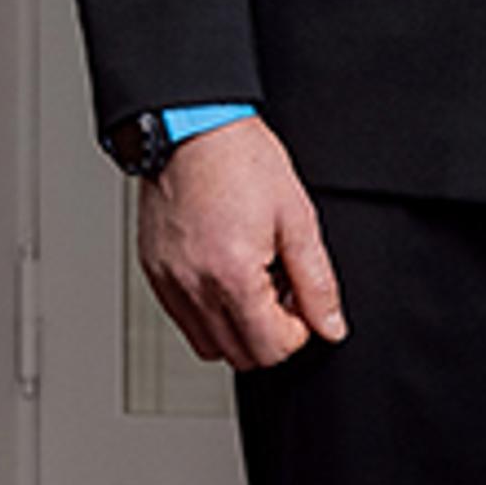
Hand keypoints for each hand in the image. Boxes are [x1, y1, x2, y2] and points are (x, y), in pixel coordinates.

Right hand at [136, 116, 347, 371]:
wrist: (190, 128)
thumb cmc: (241, 162)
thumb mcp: (297, 218)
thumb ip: (316, 282)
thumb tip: (331, 325)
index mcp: (234, 276)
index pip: (272, 348)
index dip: (298, 331)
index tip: (299, 300)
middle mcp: (195, 287)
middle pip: (241, 355)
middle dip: (269, 332)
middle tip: (278, 289)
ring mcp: (169, 282)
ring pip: (209, 345)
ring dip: (237, 326)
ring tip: (251, 281)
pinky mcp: (154, 273)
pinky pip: (182, 319)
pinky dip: (208, 311)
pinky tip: (223, 273)